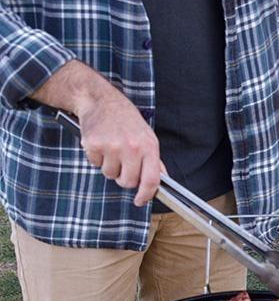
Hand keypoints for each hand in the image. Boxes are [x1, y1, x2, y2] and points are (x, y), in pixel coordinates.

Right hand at [77, 91, 160, 205]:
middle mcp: (132, 147)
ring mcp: (112, 146)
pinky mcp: (93, 144)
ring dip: (110, 166)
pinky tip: (101, 144)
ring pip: (110, 175)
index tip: (140, 201)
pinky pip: (95, 165)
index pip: (151, 180)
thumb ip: (154, 161)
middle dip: (124, 178)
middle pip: (128, 182)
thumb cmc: (126, 120)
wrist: (101, 100)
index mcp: (149, 147)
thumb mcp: (147, 137)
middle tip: (122, 163)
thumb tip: (162, 181)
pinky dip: (97, 158)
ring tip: (112, 148)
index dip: (146, 195)